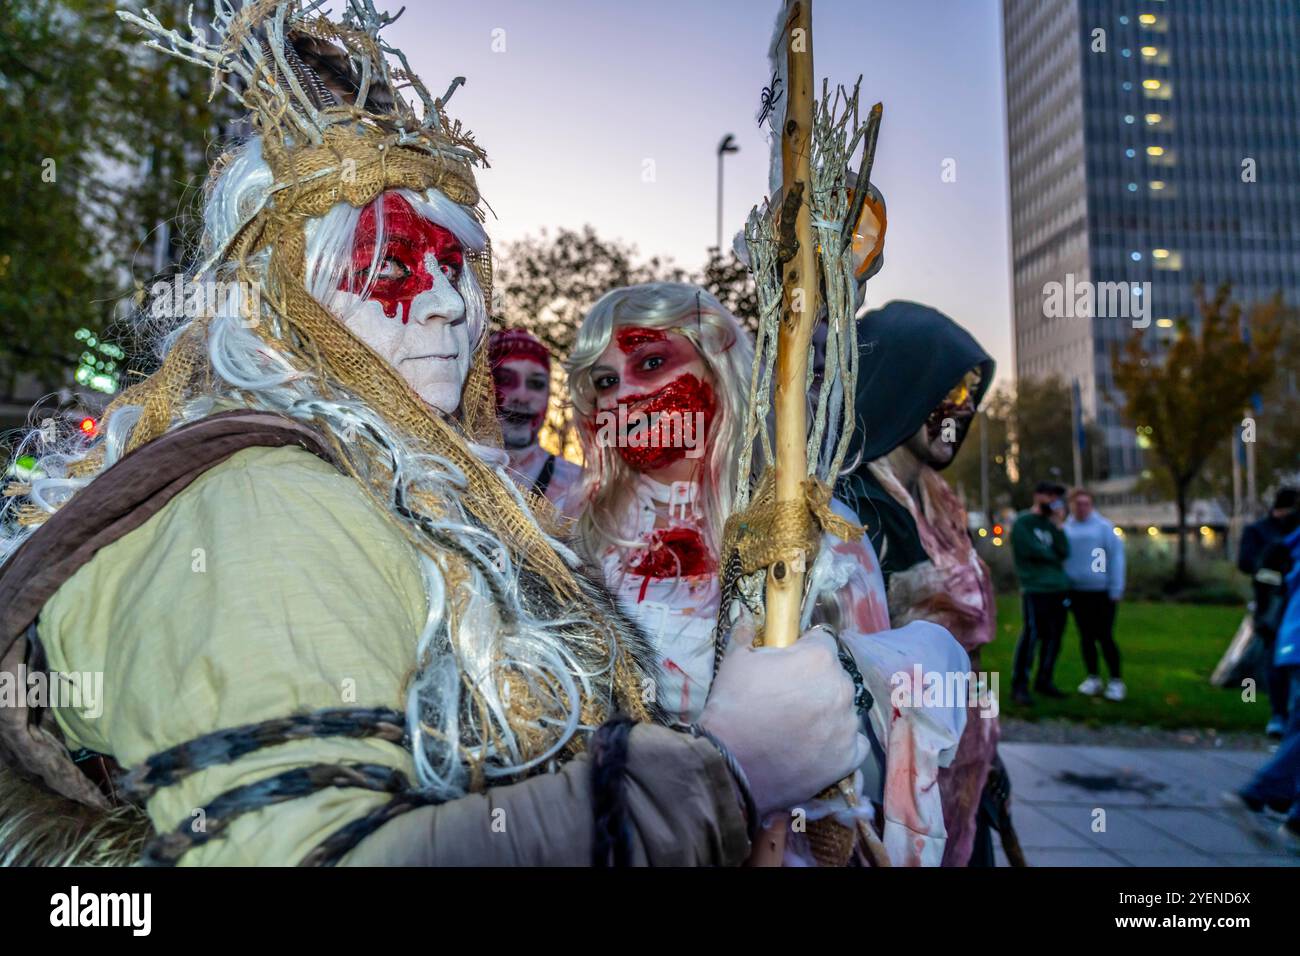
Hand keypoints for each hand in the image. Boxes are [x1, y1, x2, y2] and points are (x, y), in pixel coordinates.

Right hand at [699, 629, 868, 817]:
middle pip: (835, 675)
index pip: (822, 640)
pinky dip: (839, 742)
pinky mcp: (849, 757)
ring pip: (844, 708)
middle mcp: (841, 687)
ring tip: (797, 726)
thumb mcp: (734, 661)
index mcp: (819, 658)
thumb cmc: (732, 707)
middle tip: (788, 697)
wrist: (731, 765)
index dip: (803, 649)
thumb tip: (747, 617)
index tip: (790, 661)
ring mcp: (848, 724)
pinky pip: (854, 743)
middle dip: (816, 680)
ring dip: (827, 712)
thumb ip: (746, 634)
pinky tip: (817, 746)